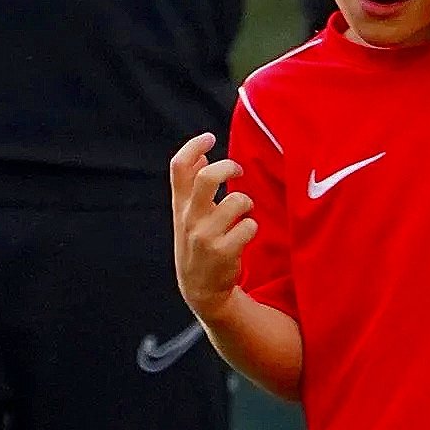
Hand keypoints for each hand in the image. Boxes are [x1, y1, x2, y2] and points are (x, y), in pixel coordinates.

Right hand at [170, 132, 255, 316]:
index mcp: (179, 206)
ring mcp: (206, 236)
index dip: (194, 147)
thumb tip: (201, 156)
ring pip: (237, 201)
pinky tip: (245, 234)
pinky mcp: (224, 252)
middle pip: (208, 177)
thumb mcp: (186, 217)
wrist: (200, 290)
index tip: (209, 138)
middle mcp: (189, 218)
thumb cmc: (197, 245)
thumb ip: (192, 188)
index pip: (178, 167)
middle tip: (238, 170)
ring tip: (244, 211)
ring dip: (246, 203)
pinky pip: (248, 226)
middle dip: (229, 167)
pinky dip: (251, 227)